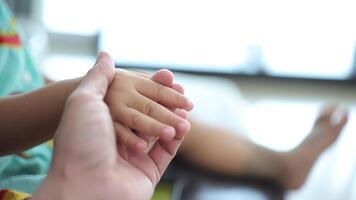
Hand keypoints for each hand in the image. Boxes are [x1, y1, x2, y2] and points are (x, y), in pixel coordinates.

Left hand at [33, 52, 188, 199]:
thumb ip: (99, 78)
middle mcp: (118, 137)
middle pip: (149, 113)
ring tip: (186, 108)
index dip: (150, 86)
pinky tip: (184, 125)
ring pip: (160, 131)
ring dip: (174, 118)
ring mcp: (133, 155)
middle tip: (182, 90)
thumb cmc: (80, 142)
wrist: (84, 187)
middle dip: (167, 101)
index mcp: (103, 120)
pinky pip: (165, 151)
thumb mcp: (83, 101)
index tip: (166, 75)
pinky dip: (176, 137)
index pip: (132, 98)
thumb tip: (106, 55)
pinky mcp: (147, 170)